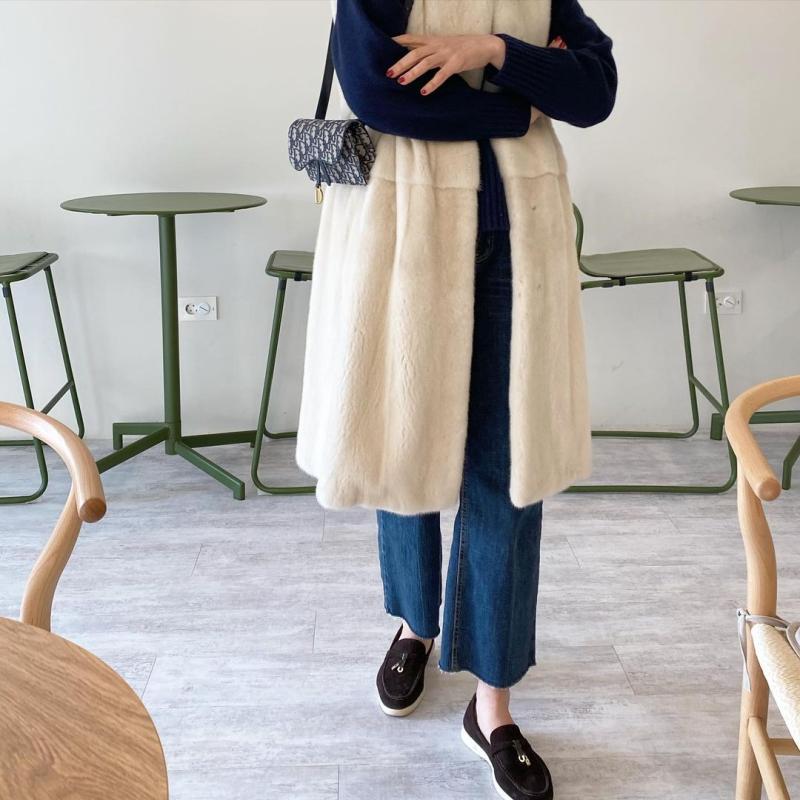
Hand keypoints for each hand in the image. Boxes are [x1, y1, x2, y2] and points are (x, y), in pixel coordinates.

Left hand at [388, 33, 567, 95]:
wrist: (487, 45)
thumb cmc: (463, 47)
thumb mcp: (444, 44)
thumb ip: (429, 49)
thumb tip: (412, 56)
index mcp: (434, 40)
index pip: (412, 38)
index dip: (398, 41)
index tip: (383, 46)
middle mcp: (438, 45)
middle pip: (415, 52)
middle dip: (400, 62)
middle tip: (388, 73)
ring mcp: (447, 54)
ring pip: (426, 62)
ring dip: (413, 72)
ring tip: (401, 82)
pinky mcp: (457, 63)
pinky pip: (442, 74)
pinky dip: (433, 83)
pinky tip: (424, 92)